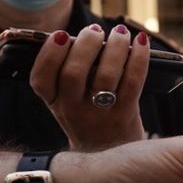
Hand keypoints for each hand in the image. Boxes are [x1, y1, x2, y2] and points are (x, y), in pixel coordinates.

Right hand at [31, 24, 148, 150]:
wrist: (109, 151)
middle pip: (73, 73)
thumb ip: (68, 74)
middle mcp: (72, 109)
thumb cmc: (87, 115)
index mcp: (53, 102)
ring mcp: (99, 113)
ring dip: (115, 47)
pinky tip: (141, 41)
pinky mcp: (126, 113)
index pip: (41, 79)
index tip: (61, 34)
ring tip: (119, 32)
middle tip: (94, 30)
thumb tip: (86, 35)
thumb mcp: (67, 100)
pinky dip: (138, 57)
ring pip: (106, 75)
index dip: (49, 54)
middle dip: (85, 44)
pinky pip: (133, 81)